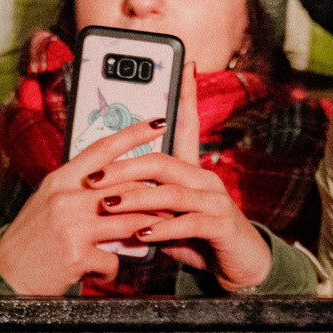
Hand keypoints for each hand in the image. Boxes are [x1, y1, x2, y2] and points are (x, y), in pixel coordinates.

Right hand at [0, 119, 170, 293]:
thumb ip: (78, 189)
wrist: (6, 275)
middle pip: (126, 186)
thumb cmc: (32, 238)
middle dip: (155, 197)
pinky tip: (102, 271)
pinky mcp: (77, 254)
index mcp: (60, 180)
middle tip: (171, 204)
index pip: (102, 149)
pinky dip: (111, 269)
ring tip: (152, 236)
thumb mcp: (49, 202)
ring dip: (146, 231)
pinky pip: (113, 259)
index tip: (158, 123)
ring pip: (130, 221)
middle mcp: (65, 197)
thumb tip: (117, 185)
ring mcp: (72, 225)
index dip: (133, 134)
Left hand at [109, 70, 273, 291]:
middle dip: (124, 168)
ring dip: (137, 198)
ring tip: (109, 205)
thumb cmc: (197, 238)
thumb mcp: (167, 215)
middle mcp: (205, 178)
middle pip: (161, 162)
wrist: (238, 266)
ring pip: (172, 191)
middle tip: (95, 178)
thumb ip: (145, 202)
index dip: (186, 97)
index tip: (185, 66)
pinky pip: (188, 221)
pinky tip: (142, 234)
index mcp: (191, 170)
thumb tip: (106, 194)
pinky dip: (162, 227)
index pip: (187, 127)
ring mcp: (215, 200)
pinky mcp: (221, 225)